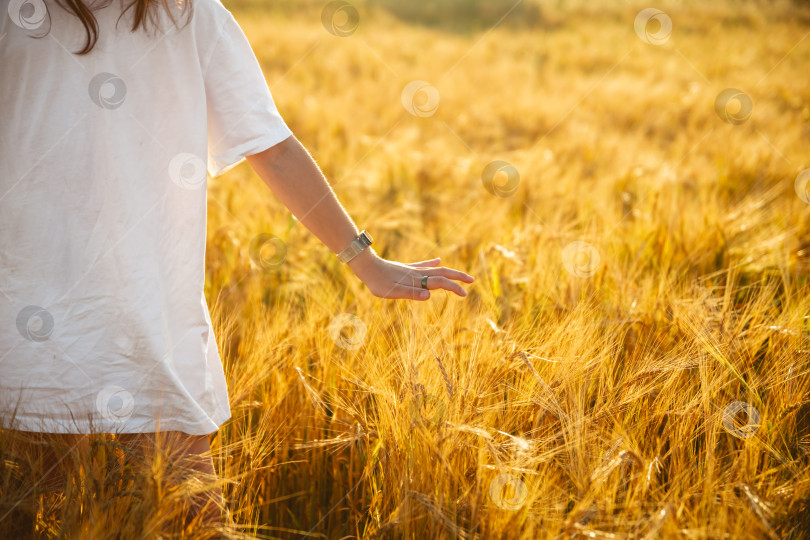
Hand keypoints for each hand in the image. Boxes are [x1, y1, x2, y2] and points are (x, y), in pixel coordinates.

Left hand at [347, 249, 474, 300]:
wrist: (367, 267)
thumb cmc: (378, 282)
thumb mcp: (393, 292)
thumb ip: (411, 293)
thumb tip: (429, 296)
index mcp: (416, 279)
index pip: (440, 283)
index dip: (453, 288)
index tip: (464, 294)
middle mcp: (417, 273)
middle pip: (442, 273)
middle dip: (458, 277)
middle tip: (472, 280)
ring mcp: (412, 269)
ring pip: (436, 269)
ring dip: (450, 272)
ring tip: (460, 274)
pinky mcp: (405, 268)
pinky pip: (423, 265)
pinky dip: (433, 264)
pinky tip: (438, 260)